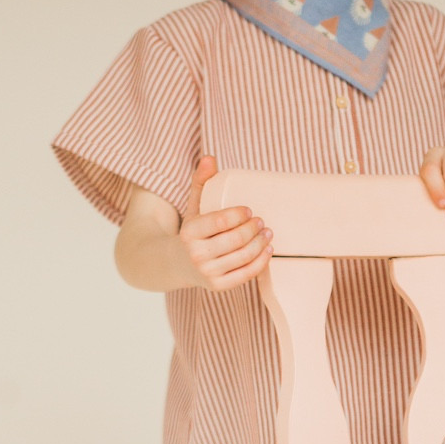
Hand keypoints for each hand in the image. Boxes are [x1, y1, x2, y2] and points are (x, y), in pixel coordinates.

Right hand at [180, 156, 272, 290]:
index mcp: (189, 233)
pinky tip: (268, 250)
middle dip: (253, 229)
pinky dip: (261, 262)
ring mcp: (208, 272)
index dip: (238, 215)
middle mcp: (197, 255)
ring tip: (268, 233)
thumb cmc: (192, 231)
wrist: (176, 263)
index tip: (248, 210)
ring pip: (243, 257)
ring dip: (261, 243)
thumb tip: (210, 157)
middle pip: (235, 240)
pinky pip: (246, 274)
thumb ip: (201, 181)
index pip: (220, 222)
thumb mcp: (193, 206)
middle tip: (261, 221)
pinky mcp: (218, 286)